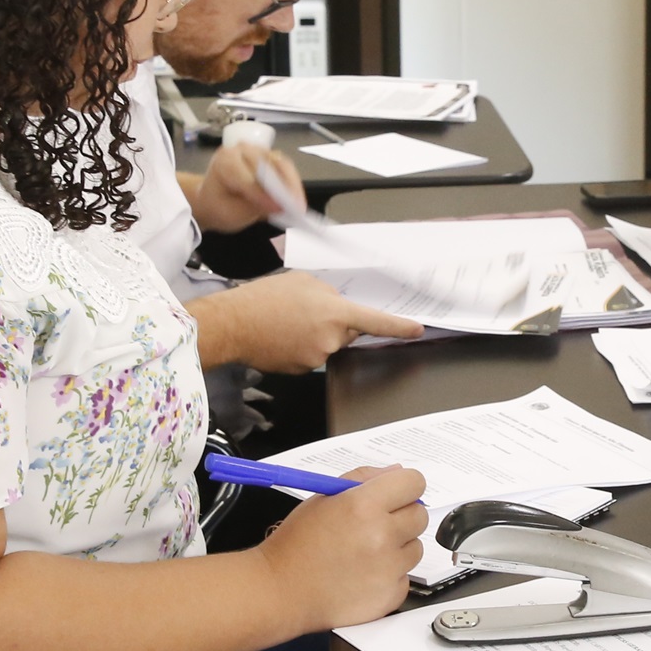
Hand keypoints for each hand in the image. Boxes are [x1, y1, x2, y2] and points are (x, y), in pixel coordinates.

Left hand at [187, 142, 304, 233]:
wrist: (214, 198)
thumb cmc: (219, 205)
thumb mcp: (231, 213)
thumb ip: (254, 207)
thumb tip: (278, 206)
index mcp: (224, 161)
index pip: (245, 176)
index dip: (262, 193)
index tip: (277, 209)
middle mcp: (241, 150)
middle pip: (266, 165)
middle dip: (282, 187)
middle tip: (295, 208)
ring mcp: (258, 151)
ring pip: (280, 164)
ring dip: (292, 185)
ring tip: (299, 206)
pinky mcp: (270, 157)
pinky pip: (285, 168)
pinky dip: (293, 184)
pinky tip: (297, 199)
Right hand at [194, 271, 423, 372]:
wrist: (233, 324)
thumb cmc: (263, 299)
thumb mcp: (303, 281)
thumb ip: (328, 292)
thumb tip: (337, 302)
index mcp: (335, 313)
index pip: (375, 321)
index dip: (399, 326)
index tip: (416, 330)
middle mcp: (330, 339)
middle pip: (348, 332)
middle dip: (336, 322)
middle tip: (309, 310)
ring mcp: (316, 357)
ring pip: (328, 344)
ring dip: (316, 332)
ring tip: (289, 320)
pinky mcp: (302, 369)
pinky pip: (312, 355)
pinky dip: (302, 345)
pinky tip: (283, 334)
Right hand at [255, 465, 428, 629]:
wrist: (281, 591)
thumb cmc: (296, 545)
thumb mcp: (322, 498)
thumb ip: (363, 479)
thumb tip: (395, 471)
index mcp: (364, 505)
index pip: (414, 482)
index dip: (404, 486)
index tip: (396, 494)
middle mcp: (381, 535)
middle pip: (419, 515)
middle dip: (401, 516)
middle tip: (374, 526)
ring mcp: (389, 568)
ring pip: (415, 547)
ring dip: (397, 547)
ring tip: (364, 553)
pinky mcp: (391, 594)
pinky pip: (405, 577)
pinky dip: (390, 576)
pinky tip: (363, 574)